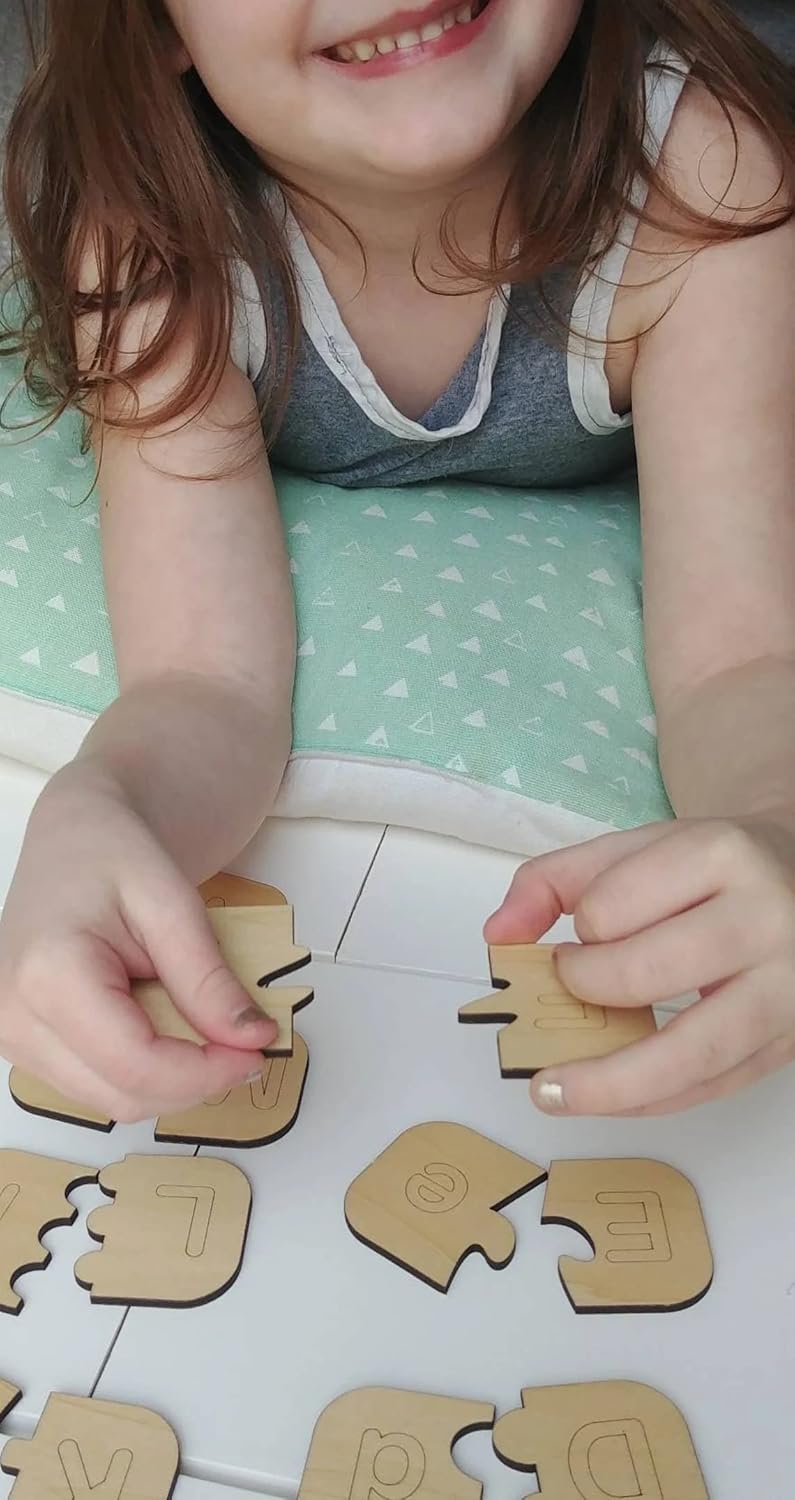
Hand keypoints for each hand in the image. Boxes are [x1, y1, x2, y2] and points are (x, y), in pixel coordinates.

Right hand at [0, 765, 277, 1121]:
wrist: (72, 837)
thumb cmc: (111, 852)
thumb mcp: (173, 902)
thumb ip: (207, 977)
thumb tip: (250, 1038)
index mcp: (48, 973)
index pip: (137, 1064)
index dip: (208, 1071)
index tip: (258, 1049)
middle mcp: (13, 1015)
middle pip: (124, 1095)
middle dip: (196, 1080)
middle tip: (245, 1041)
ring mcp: (10, 1035)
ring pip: (111, 1102)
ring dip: (172, 1080)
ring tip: (204, 1026)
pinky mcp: (22, 1044)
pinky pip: (95, 1085)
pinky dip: (145, 1071)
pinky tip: (167, 1027)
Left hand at [485, 816, 794, 1115]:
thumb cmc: (712, 869)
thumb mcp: (635, 848)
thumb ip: (554, 881)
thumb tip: (499, 934)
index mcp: (720, 854)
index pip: (612, 909)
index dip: (578, 934)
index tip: (576, 940)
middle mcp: (764, 918)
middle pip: (645, 976)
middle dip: (585, 992)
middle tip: (567, 990)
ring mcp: (788, 986)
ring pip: (689, 1053)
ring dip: (608, 1084)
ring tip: (551, 1091)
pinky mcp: (791, 1040)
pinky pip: (714, 1085)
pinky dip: (653, 1099)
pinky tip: (611, 1097)